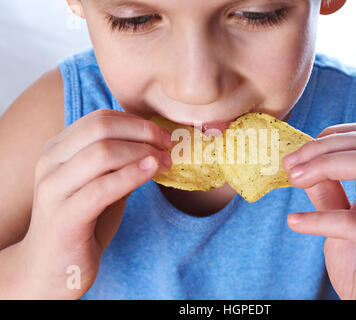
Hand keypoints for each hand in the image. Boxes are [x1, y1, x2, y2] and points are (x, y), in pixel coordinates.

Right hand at [17, 109, 171, 298]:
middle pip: (101, 129)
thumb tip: (156, 145)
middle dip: (143, 133)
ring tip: (166, 162)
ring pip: (102, 154)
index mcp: (57, 150)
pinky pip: (103, 188)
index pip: (100, 119)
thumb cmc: (82, 222)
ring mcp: (53, 189)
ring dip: (142, 153)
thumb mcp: (102, 185)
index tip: (163, 135)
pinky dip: (132, 175)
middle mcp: (50, 163)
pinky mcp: (63, 217)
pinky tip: (152, 172)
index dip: (137, 123)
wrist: (54, 268)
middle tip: (169, 145)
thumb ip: (120, 164)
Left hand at [283, 122, 355, 298]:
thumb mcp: (337, 223)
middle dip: (320, 147)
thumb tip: (303, 167)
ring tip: (293, 181)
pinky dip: (319, 218)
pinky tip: (295, 222)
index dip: (328, 137)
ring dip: (323, 167)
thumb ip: (327, 193)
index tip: (296, 156)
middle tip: (288, 166)